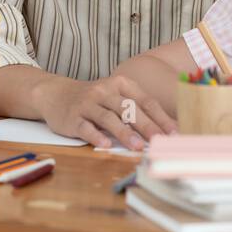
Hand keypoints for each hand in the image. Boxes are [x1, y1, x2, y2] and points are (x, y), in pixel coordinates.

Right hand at [33, 73, 175, 149]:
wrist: (56, 94)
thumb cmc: (94, 99)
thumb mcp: (115, 96)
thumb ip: (136, 109)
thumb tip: (165, 130)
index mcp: (121, 84)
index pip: (145, 101)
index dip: (161, 117)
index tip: (174, 133)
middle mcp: (104, 91)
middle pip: (129, 109)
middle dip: (147, 126)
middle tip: (160, 141)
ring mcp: (87, 103)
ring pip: (109, 118)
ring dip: (124, 133)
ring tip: (137, 147)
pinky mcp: (73, 117)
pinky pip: (86, 127)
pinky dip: (96, 136)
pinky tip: (105, 145)